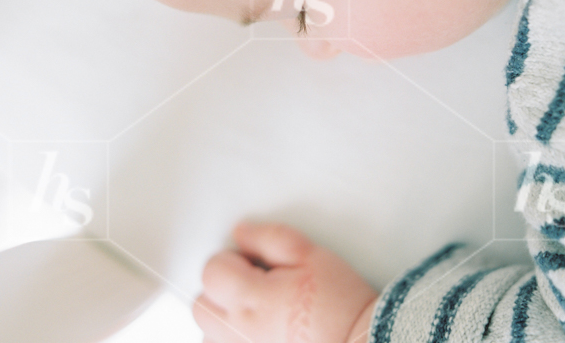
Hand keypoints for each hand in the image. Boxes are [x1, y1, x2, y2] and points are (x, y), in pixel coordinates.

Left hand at [193, 221, 377, 342]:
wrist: (363, 342)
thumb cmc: (342, 302)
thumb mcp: (311, 254)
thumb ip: (269, 238)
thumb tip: (239, 232)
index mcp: (253, 299)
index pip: (211, 271)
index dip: (231, 259)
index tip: (254, 263)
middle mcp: (241, 332)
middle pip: (201, 305)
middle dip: (220, 289)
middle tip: (253, 286)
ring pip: (207, 335)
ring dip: (223, 319)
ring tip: (257, 313)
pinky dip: (232, 340)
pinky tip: (259, 332)